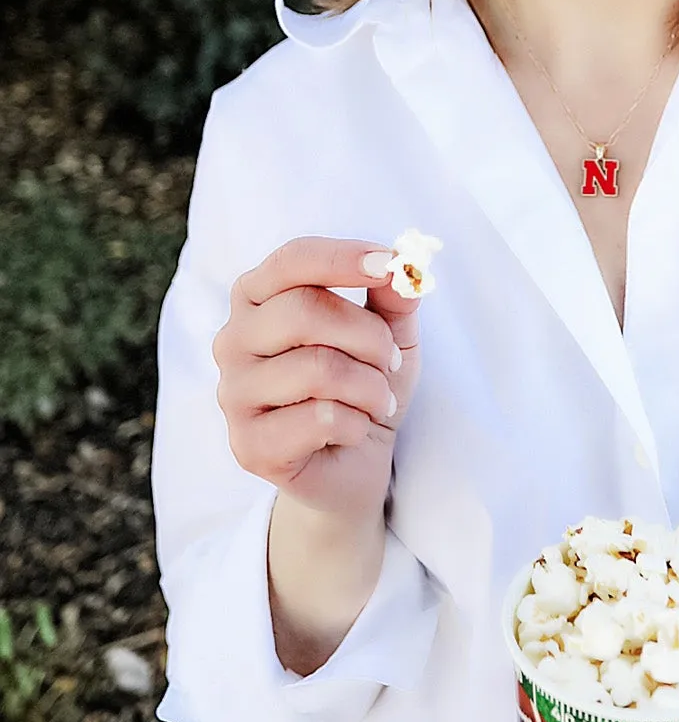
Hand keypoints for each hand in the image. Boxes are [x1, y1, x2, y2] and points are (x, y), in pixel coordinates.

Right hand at [213, 235, 421, 525]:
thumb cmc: (363, 383)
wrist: (354, 463)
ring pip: (318, 368)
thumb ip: (393, 298)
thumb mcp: (390, 333)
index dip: (342, 258)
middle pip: (305, 311)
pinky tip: (354, 431)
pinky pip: (320, 419)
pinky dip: (357, 424)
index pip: (291, 260)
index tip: (389, 264)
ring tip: (378, 400)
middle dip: (368, 335)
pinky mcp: (248, 446)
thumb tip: (402, 269)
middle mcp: (233, 339)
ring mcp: (233, 394)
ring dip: (369, 386)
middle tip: (390, 361)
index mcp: (257, 297)